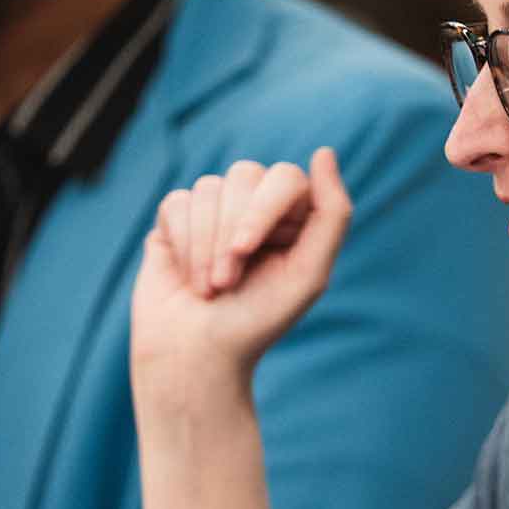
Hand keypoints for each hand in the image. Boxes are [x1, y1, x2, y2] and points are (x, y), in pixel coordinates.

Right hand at [130, 149, 352, 415]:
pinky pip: (177, 203)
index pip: (285, 178)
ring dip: (205, 245)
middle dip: (230, 231)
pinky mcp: (176, 220)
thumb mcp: (309, 274)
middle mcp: (255, 208)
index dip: (263, 209)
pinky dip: (182, 243)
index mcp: (293, 218)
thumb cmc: (257, 321)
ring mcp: (214, 211)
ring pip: (208, 188)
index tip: (246, 251)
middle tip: (228, 281)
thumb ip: (331, 214)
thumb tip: (324, 152)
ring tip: (209, 288)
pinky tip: (187, 277)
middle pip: (243, 174)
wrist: (195, 356)